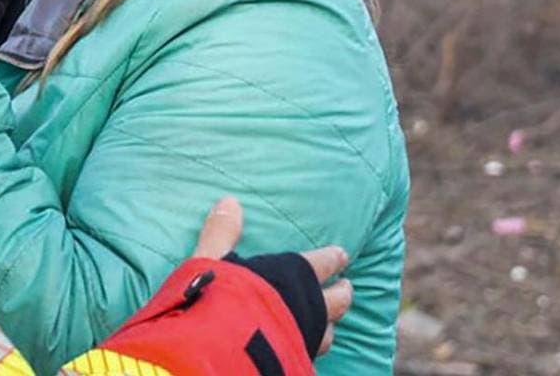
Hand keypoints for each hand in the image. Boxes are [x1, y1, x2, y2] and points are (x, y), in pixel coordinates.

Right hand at [192, 197, 351, 358]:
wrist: (221, 352)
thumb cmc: (219, 300)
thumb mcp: (212, 261)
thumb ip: (221, 233)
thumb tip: (229, 200)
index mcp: (292, 279)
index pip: (320, 264)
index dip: (332, 258)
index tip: (342, 254)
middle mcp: (306, 309)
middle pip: (336, 301)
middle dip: (343, 292)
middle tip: (347, 287)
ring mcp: (304, 341)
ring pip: (327, 334)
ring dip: (330, 324)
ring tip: (329, 322)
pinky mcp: (296, 364)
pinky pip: (309, 356)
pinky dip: (310, 350)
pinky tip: (304, 351)